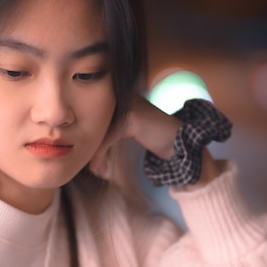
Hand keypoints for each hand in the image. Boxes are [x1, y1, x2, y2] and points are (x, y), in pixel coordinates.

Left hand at [89, 93, 222, 187]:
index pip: (94, 118)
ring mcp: (127, 105)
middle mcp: (121, 96)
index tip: (91, 160)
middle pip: (94, 124)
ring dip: (96, 154)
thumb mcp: (128, 132)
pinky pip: (108, 137)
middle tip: (94, 168)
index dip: (91, 140)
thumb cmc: (156, 136)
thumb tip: (83, 145)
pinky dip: (101, 154)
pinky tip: (99, 168)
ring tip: (99, 170)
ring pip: (99, 131)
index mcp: (119, 96)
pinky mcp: (131, 117)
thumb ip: (109, 133)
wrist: (182, 141)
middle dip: (92, 148)